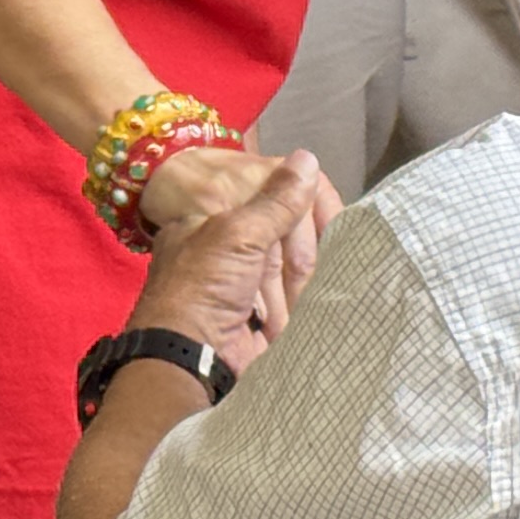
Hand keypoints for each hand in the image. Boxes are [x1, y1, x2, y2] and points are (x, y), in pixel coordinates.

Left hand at [137, 148, 336, 369]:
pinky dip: (306, 305)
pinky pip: (293, 304)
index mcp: (209, 222)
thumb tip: (308, 158)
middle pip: (284, 237)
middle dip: (302, 252)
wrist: (188, 360)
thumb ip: (277, 201)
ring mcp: (242, 289)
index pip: (267, 199)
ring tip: (312, 288)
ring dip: (303, 283)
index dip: (302, 207)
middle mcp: (224, 253)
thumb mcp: (238, 233)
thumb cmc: (203, 287)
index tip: (331, 220)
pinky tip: (322, 301)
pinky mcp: (258, 321)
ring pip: (292, 272)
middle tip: (305, 267)